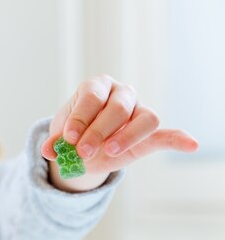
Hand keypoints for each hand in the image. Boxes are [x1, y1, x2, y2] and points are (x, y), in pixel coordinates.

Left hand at [41, 74, 198, 191]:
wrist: (83, 146)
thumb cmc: (73, 132)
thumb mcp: (60, 135)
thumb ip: (56, 142)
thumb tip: (48, 151)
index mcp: (96, 87)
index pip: (92, 97)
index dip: (81, 117)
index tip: (68, 137)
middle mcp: (120, 93)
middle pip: (117, 108)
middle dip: (98, 131)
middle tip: (81, 151)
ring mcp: (138, 110)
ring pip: (143, 118)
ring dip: (126, 137)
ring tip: (108, 152)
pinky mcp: (149, 132)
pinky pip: (166, 133)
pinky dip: (179, 139)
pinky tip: (190, 144)